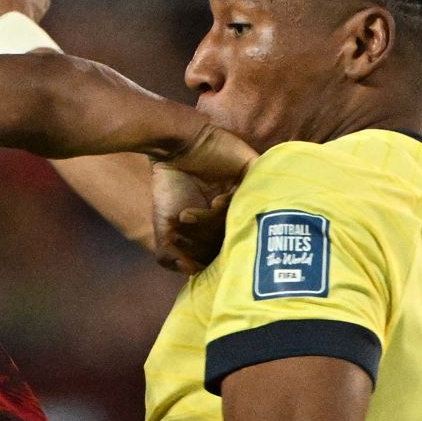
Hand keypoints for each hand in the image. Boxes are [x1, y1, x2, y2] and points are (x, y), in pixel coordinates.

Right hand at [148, 124, 252, 272]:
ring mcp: (250, 193)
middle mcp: (238, 212)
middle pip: (232, 236)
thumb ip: (168, 253)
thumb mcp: (164, 226)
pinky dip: (236, 203)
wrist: (175, 148)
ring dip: (217, 222)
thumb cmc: (170, 186)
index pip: (221, 251)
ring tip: (195, 212)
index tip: (186, 252)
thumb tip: (189, 273)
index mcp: (220, 227)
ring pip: (243, 219)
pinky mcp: (257, 173)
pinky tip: (216, 200)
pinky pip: (257, 196)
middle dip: (206, 237)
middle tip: (185, 227)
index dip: (204, 256)